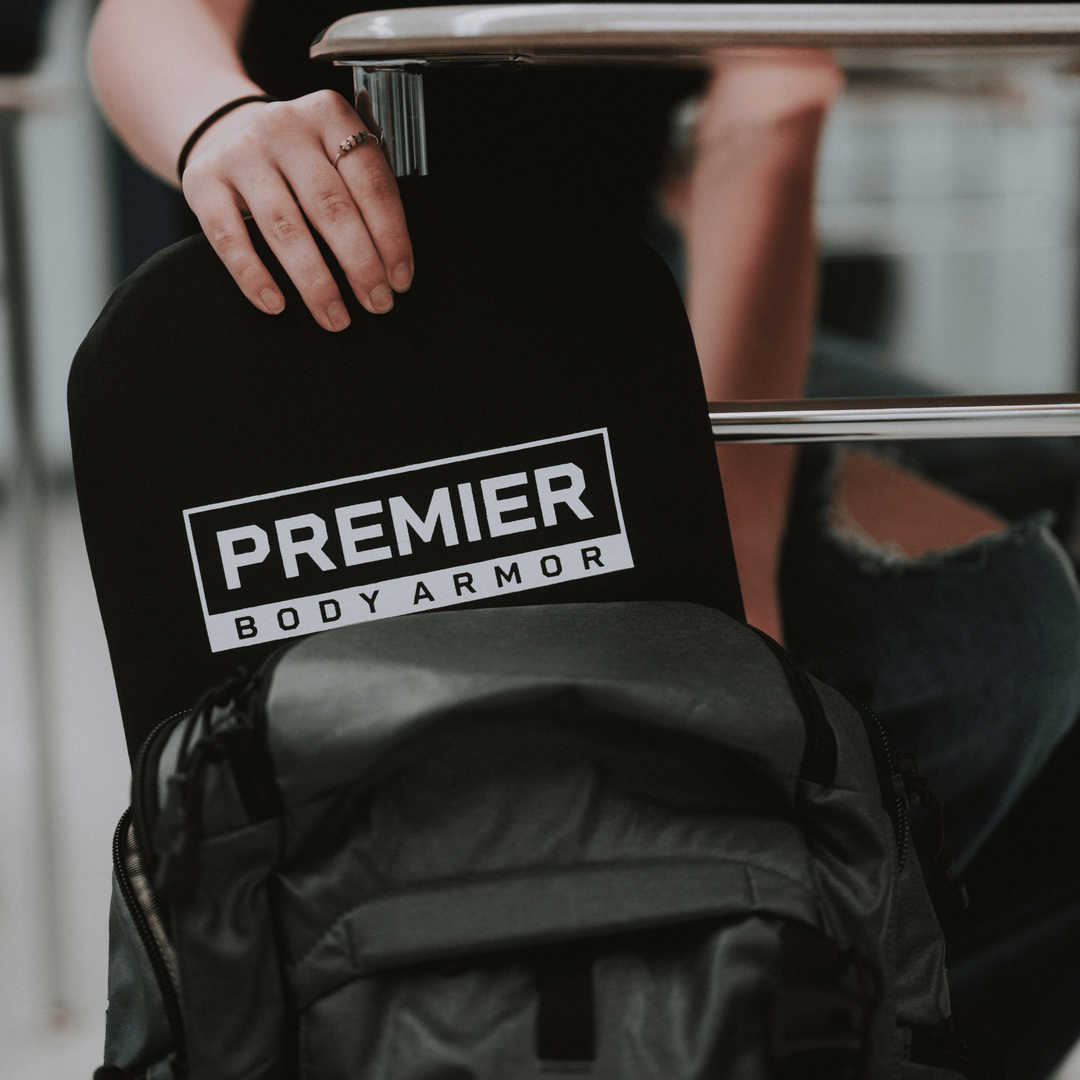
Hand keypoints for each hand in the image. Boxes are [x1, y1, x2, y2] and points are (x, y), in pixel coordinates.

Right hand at [180, 89, 412, 330]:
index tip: (401, 281)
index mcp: (329, 114)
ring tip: (335, 318)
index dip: (391, 237)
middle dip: (360, 265)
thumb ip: (363, 192)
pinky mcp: (202, 181)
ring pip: (284, 227)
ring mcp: (240, 152)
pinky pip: (229, 238)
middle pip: (330, 206)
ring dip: (315, 282)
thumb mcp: (335, 154)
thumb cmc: (302, 160)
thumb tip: (393, 269)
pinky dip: (253, 277)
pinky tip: (276, 306)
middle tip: (378, 304)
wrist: (224, 130)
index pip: (371, 181)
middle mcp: (283, 126)